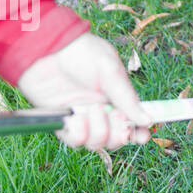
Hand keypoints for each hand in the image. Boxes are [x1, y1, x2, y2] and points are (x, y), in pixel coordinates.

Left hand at [17, 33, 151, 149]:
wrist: (45, 48)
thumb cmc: (80, 52)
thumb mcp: (109, 69)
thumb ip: (127, 96)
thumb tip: (147, 120)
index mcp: (117, 99)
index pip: (133, 123)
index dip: (139, 133)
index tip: (143, 135)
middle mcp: (101, 112)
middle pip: (116, 139)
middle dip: (118, 133)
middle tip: (115, 115)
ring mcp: (82, 119)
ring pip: (97, 143)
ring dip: (99, 131)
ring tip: (93, 109)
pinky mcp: (62, 123)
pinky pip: (75, 141)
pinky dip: (79, 134)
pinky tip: (76, 118)